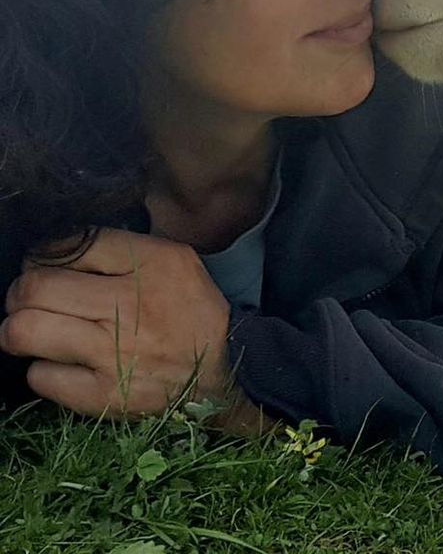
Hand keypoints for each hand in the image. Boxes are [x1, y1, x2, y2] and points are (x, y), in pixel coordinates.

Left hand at [0, 228, 243, 420]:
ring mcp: (113, 353)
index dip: (44, 253)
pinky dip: (44, 369)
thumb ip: (122, 248)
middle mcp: (130, 304)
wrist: (226, 369)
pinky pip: (40, 376)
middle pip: (34, 286)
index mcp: (151, 263)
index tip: (44, 264)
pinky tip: (64, 363)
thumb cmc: (191, 310)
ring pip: (24, 330)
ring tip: (36, 330)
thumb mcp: (174, 260)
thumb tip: (56, 247)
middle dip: (21, 291)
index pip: (71, 243)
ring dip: (20, 329)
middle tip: (30, 298)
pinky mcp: (103, 395)